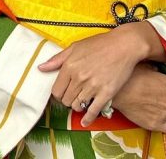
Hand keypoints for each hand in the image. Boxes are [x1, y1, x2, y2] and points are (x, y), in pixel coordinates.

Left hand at [37, 22, 155, 126]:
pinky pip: (93, 111)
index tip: (63, 93)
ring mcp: (93, 86)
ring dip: (78, 106)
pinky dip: (88, 118)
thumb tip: (41, 68)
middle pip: (66, 100)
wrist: (124, 45)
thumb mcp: (75, 47)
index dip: (58, 94)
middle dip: (67, 100)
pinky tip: (86, 121)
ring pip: (78, 106)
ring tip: (81, 101)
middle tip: (72, 97)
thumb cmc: (99, 44)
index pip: (56, 91)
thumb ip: (57, 59)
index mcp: (69, 66)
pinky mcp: (106, 92)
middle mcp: (79, 78)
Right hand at [112, 63, 165, 133]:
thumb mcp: (144, 67)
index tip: (161, 92)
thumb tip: (156, 70)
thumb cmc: (129, 78)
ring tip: (157, 112)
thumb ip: (155, 70)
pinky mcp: (157, 125)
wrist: (117, 93)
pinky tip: (162, 123)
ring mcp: (165, 114)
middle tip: (156, 101)